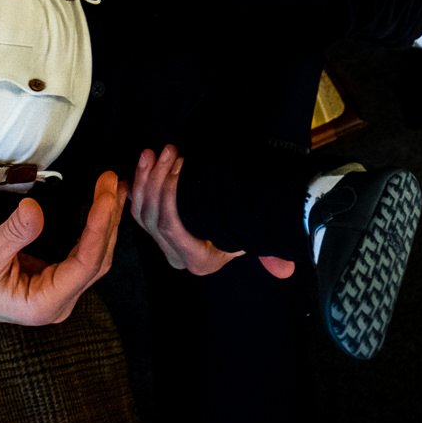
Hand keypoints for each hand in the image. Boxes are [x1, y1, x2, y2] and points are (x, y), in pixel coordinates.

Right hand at [0, 171, 126, 323]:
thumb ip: (14, 232)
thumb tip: (34, 208)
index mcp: (43, 304)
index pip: (84, 265)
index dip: (98, 229)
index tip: (105, 198)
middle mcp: (58, 302)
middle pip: (97, 259)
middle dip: (108, 219)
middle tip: (111, 183)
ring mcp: (59, 291)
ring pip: (95, 256)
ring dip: (106, 221)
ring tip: (114, 188)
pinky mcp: (56, 278)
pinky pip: (84, 253)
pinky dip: (94, 227)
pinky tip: (102, 206)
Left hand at [130, 145, 295, 279]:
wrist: (233, 229)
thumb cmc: (244, 228)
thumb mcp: (253, 236)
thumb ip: (268, 254)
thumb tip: (285, 272)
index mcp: (197, 260)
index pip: (170, 227)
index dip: (168, 194)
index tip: (180, 164)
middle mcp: (176, 256)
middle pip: (152, 217)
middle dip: (156, 179)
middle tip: (167, 150)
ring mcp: (162, 244)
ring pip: (141, 212)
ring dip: (145, 178)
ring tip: (153, 151)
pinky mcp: (153, 230)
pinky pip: (137, 210)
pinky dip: (136, 186)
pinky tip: (140, 165)